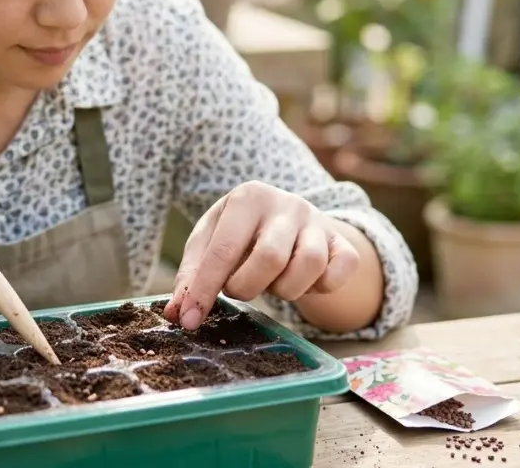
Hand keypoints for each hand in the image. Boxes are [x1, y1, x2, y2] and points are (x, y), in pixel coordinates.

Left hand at [163, 181, 359, 329]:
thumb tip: (176, 315)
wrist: (286, 217)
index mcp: (247, 197)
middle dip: (248, 287)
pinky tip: (305, 284)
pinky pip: (342, 270)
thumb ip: (191, 277)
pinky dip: (323, 287)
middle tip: (240, 288)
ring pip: (309, 265)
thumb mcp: (209, 243)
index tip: (190, 321)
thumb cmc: (239, 233)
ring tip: (273, 284)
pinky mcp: (343, 242)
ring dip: (286, 290)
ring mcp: (318, 222)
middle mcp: (286, 204)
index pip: (223, 251)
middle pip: (270, 258)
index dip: (204, 290)